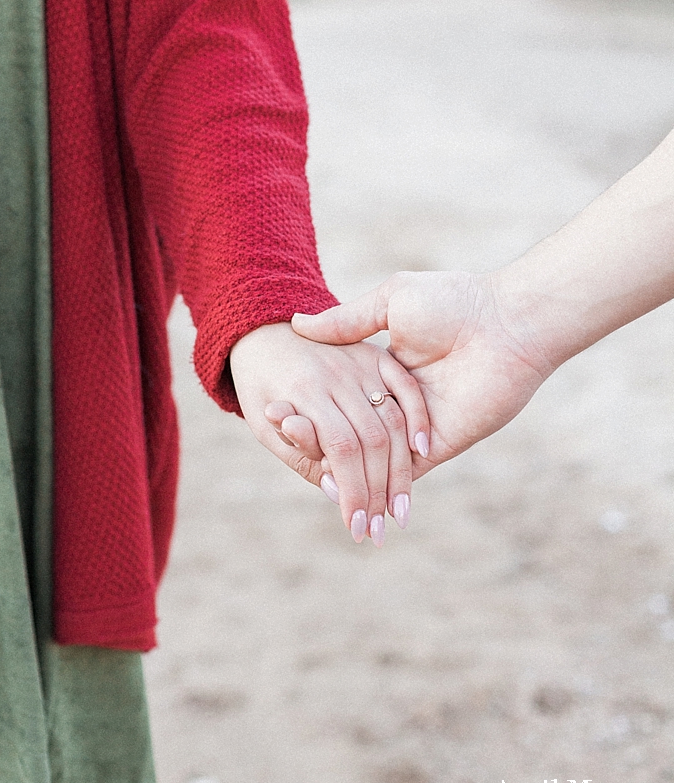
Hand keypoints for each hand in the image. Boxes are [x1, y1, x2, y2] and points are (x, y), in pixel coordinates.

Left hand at [228, 321, 430, 543]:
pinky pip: (404, 387)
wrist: (261, 328)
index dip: (353, 492)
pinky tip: (422, 452)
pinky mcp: (374, 353)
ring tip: (399, 512)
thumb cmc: (259, 385)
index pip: (340, 449)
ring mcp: (359, 362)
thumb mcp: (264, 424)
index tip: (356, 529)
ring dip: (400, 470)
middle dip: (377, 493)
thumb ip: (301, 456)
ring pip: (392, 420)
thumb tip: (338, 493)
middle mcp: (337, 375)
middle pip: (372, 440)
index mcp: (304, 391)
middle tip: (379, 534)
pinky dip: (418, 418)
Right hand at [291, 272, 554, 475]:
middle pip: (350, 430)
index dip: (309, 402)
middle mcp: (399, 401)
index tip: (275, 403)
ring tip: (297, 455)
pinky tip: (339, 482)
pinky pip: (402, 472)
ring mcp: (418, 426)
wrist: (507, 323)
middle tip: (276, 428)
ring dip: (339, 466)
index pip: (340, 396)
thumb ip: (348, 321)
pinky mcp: (439, 446)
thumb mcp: (391, 300)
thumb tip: (298, 322)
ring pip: (371, 457)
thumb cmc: (453, 302)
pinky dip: (374, 481)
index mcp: (386, 367)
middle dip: (314, 437)